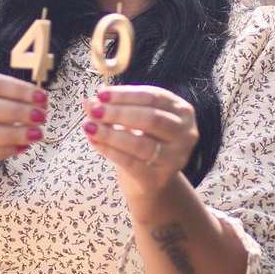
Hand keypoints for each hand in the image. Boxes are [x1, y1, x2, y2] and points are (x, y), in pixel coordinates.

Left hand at [82, 84, 198, 200]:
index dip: (126, 95)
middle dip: (119, 113)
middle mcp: (185, 134)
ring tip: (89, 126)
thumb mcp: (133, 120)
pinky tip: (94, 142)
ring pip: (140, 144)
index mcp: (183, 111)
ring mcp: (175, 158)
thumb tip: (89, 101)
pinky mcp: (159, 178)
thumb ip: (114, 109)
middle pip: (151, 119)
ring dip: (111, 133)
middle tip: (94, 110)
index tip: (101, 94)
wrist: (153, 180)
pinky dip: (109, 151)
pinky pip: (130, 163)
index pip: (153, 97)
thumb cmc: (145, 141)